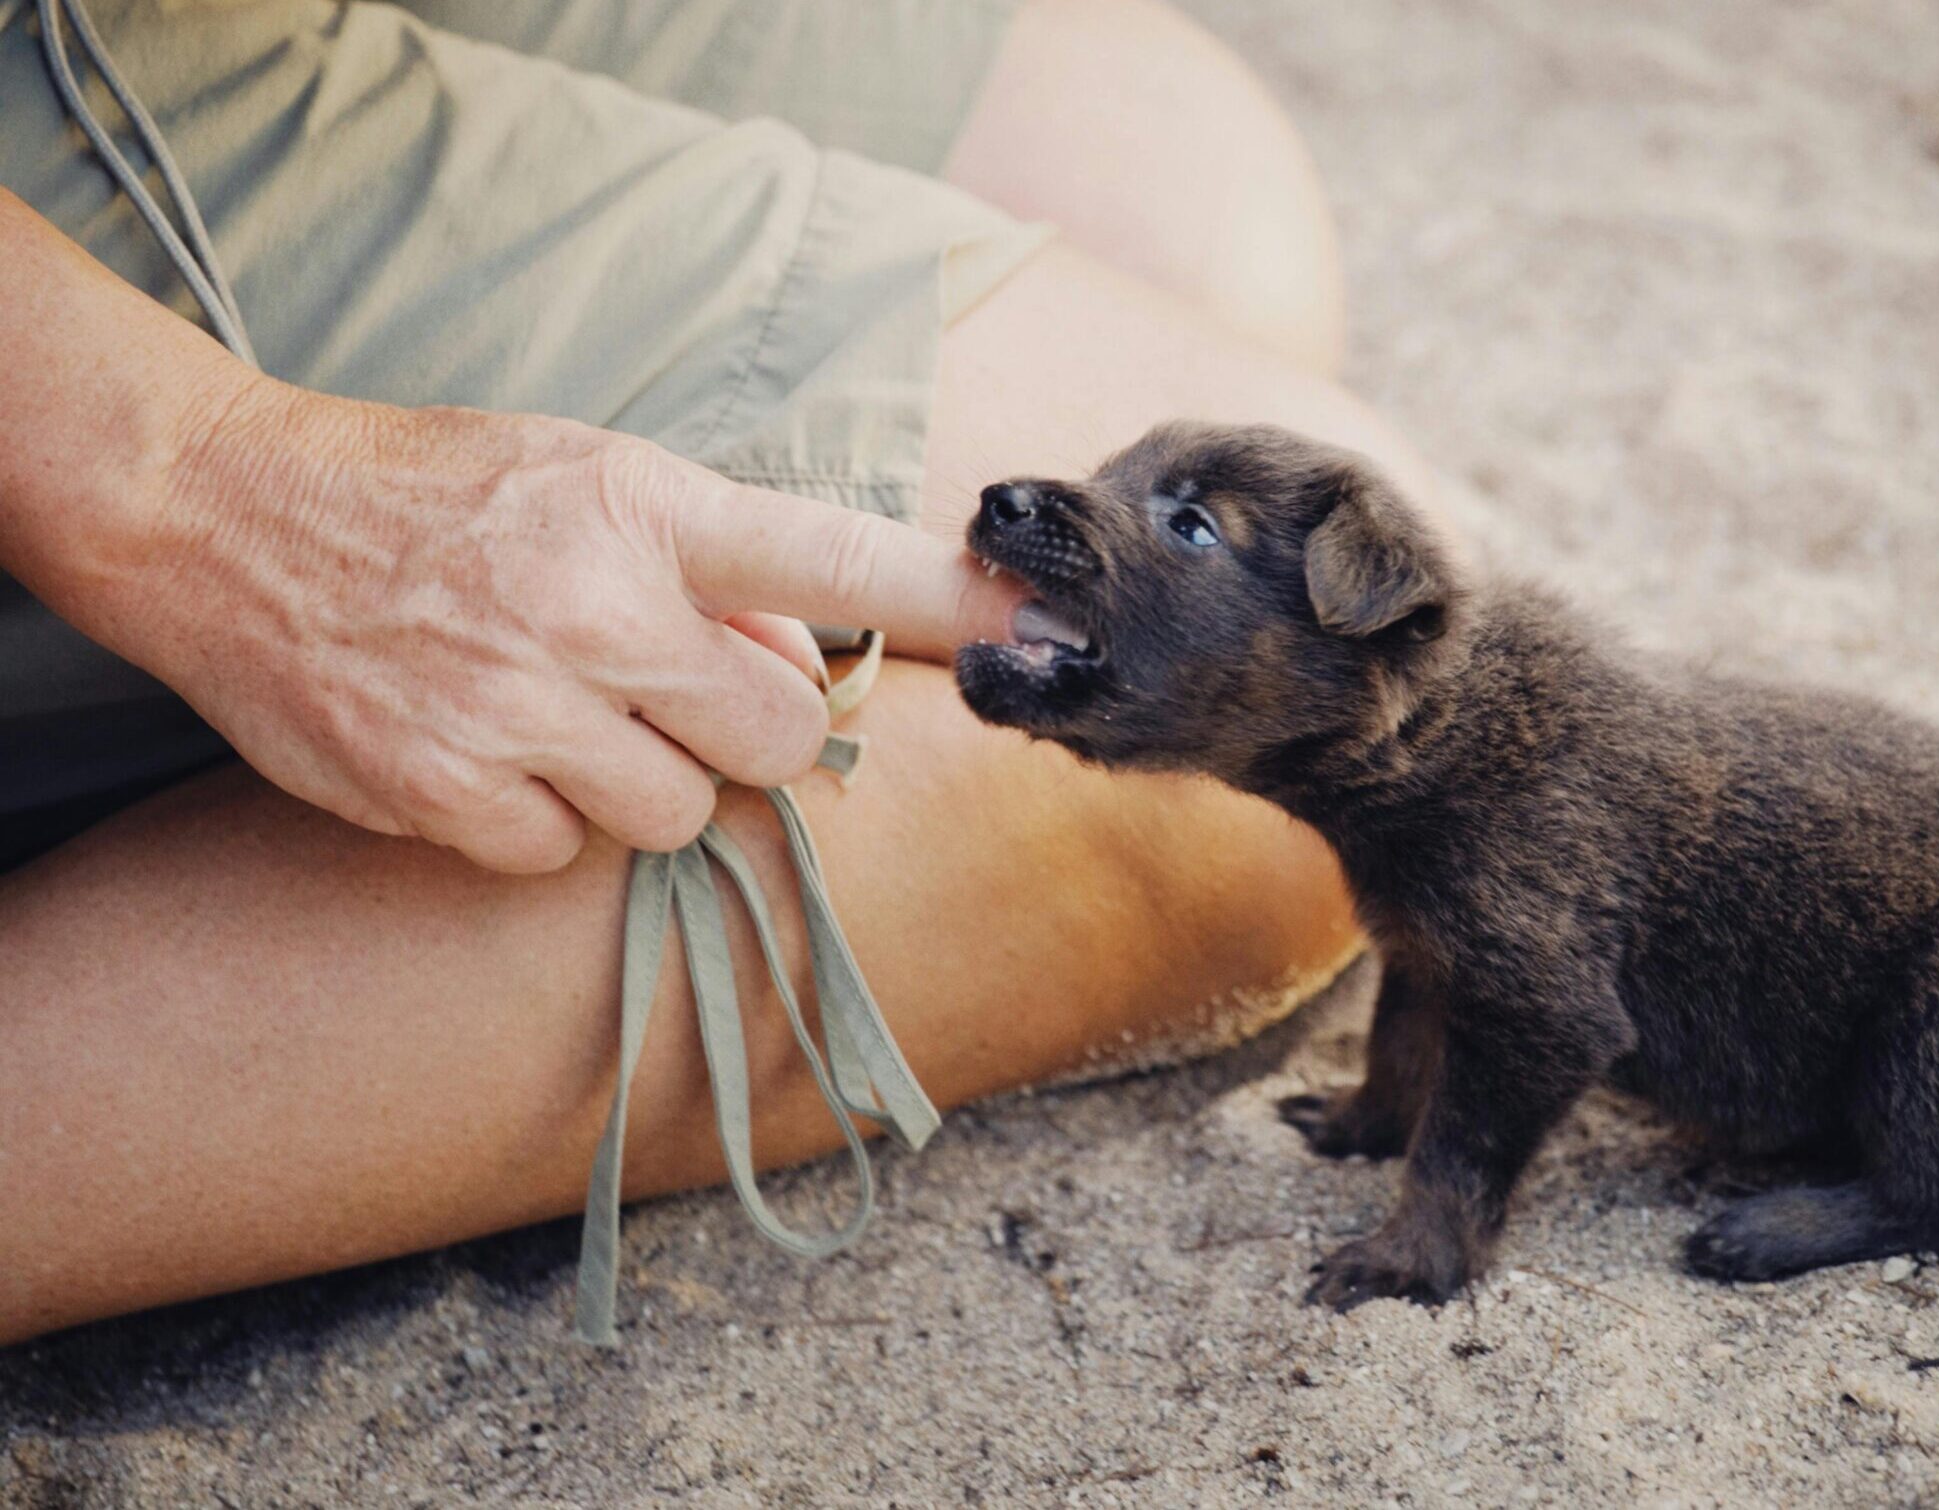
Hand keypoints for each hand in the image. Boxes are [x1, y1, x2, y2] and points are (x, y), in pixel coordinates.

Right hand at [65, 375, 1020, 871]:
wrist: (223, 517)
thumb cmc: (438, 494)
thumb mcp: (589, 477)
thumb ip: (715, 569)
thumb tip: (806, 663)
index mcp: (644, 508)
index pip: (835, 559)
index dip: (950, 602)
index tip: (1044, 628)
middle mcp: (594, 610)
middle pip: (777, 737)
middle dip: (745, 728)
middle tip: (665, 688)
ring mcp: (516, 709)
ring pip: (677, 814)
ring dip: (641, 780)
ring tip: (557, 711)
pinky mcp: (442, 791)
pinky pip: (562, 855)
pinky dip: (538, 821)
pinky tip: (483, 751)